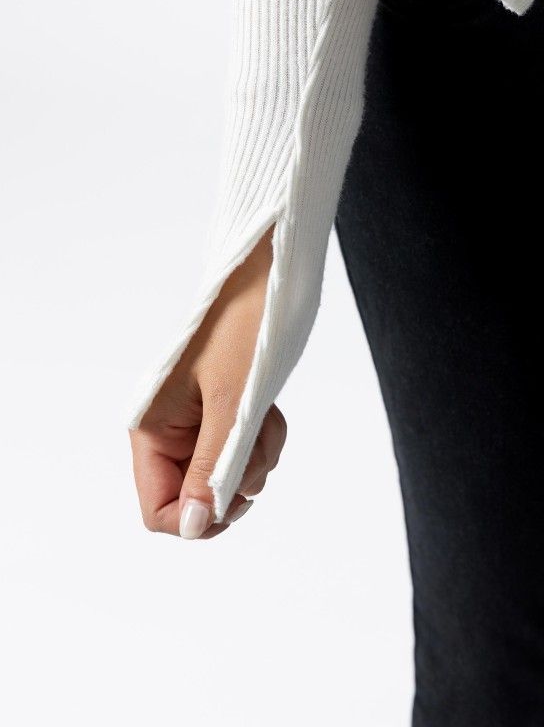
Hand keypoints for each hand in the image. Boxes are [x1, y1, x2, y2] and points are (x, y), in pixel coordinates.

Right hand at [128, 224, 287, 538]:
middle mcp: (167, 431)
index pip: (160, 509)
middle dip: (235, 481)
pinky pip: (242, 454)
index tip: (236, 499)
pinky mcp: (220, 414)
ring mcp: (194, 423)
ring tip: (263, 416)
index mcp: (151, 428)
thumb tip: (194, 526)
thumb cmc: (244, 330)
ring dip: (255, 457)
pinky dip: (262, 440)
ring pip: (226, 478)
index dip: (198, 516)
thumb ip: (210, 469)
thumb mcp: (229, 406)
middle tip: (255, 444)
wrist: (269, 277)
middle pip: (198, 497)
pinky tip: (268, 410)